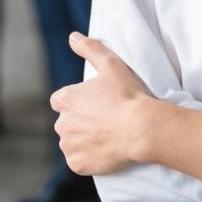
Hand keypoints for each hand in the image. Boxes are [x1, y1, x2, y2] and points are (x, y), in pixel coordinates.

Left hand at [51, 32, 153, 176]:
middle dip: (78, 122)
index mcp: (65, 99)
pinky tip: (103, 151)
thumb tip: (72, 37)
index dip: (76, 102)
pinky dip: (87, 158)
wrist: (141, 129)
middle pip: (65, 122)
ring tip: (105, 136)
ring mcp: (69, 146)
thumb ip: (89, 48)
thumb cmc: (126, 95)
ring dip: (82, 140)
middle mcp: (61, 123)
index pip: (60, 101)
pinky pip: (78, 162)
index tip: (92, 104)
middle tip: (102, 121)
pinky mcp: (77, 165)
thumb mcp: (110, 64)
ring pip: (71, 142)